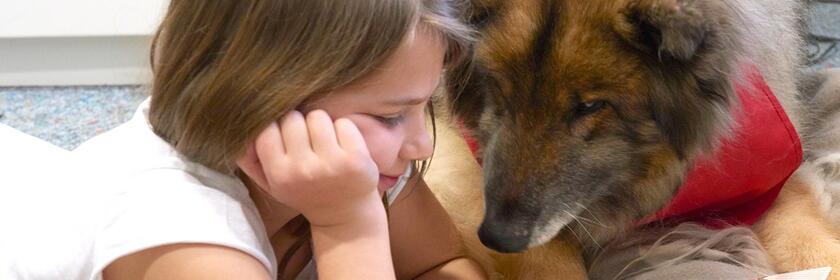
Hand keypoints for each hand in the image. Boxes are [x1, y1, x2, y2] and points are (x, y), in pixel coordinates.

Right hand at [237, 110, 382, 226]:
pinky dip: (344, 130)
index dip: (276, 128)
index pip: (266, 129)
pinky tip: (344, 147)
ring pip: (318, 116)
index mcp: (279, 174)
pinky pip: (344, 124)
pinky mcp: (356, 159)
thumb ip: (250, 160)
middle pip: (292, 118)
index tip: (286, 139)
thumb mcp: (273, 184)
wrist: (344, 215)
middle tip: (308, 143)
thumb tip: (237, 134)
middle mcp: (303, 170)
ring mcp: (332, 164)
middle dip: (299, 125)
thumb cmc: (305, 191)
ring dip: (321, 125)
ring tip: (325, 144)